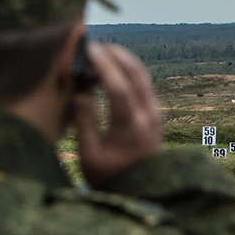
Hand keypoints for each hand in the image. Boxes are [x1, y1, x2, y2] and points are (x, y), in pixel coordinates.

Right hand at [73, 43, 162, 186]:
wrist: (141, 190)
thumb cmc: (110, 176)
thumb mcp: (90, 155)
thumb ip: (85, 122)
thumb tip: (79, 91)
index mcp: (131, 128)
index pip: (119, 88)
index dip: (104, 66)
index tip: (89, 49)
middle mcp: (149, 117)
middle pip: (137, 74)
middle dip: (115, 54)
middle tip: (93, 44)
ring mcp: (155, 114)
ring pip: (142, 76)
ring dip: (122, 60)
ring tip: (99, 53)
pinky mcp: (155, 114)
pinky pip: (143, 84)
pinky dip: (127, 71)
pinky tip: (109, 69)